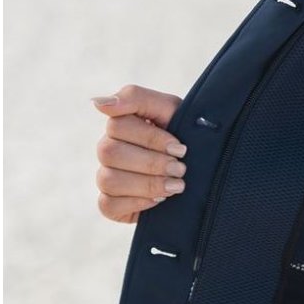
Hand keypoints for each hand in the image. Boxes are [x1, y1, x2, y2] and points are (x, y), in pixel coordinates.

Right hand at [92, 85, 185, 222]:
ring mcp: (107, 176)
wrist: (204, 172)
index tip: (180, 147)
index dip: (151, 138)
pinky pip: (108, 205)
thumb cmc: (185, 136)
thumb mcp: (171, 110)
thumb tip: (99, 103)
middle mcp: (109, 149)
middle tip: (180, 168)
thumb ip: (138, 98)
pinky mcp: (110, 203)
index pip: (118, 126)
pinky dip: (136, 203)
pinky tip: (158, 200)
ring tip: (176, 185)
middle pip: (110, 153)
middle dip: (152, 163)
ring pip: (108, 180)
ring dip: (147, 184)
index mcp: (121, 124)